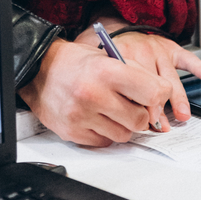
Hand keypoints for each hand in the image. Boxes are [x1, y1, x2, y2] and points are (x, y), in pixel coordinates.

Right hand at [18, 38, 172, 146]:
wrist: (38, 70)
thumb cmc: (75, 62)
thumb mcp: (108, 57)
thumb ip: (136, 74)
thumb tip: (161, 95)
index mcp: (107, 71)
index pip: (153, 93)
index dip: (159, 96)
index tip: (157, 96)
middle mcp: (94, 95)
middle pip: (140, 120)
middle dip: (140, 113)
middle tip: (131, 103)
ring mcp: (82, 117)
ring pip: (124, 135)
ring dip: (123, 125)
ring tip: (111, 110)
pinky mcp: (73, 133)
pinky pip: (104, 143)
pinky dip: (105, 133)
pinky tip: (97, 117)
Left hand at [76, 19, 200, 127]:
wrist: (120, 31)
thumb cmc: (112, 56)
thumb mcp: (106, 70)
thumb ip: (114, 90)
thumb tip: (125, 121)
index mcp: (122, 57)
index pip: (132, 85)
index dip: (138, 107)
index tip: (145, 124)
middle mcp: (141, 51)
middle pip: (151, 84)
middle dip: (157, 107)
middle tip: (161, 125)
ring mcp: (158, 49)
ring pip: (170, 77)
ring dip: (177, 98)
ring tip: (182, 115)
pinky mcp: (171, 48)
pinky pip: (187, 58)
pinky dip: (198, 67)